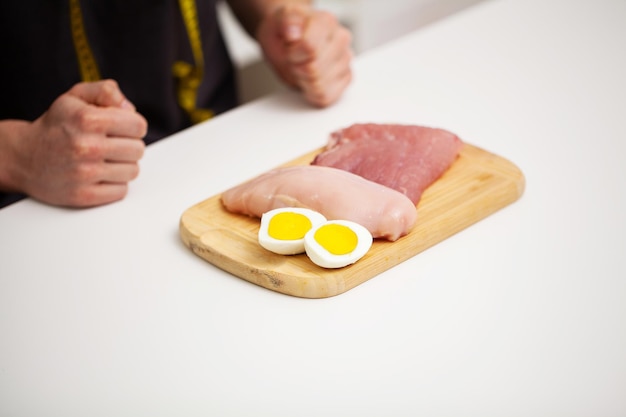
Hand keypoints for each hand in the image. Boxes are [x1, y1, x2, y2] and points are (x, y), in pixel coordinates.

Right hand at [9, 80, 147, 206]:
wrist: (24, 157)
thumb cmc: (56, 126)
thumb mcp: (75, 97)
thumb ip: (106, 92)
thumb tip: (130, 109)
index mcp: (88, 120)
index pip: (138, 126)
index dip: (133, 125)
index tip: (122, 128)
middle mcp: (86, 147)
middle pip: (138, 150)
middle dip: (129, 145)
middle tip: (112, 144)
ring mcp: (85, 174)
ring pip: (132, 171)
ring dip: (123, 166)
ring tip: (105, 159)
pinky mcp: (83, 195)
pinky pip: (121, 191)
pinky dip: (115, 184)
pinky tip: (100, 175)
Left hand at [256, 4, 352, 106]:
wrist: (291, 38)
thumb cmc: (287, 31)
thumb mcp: (278, 21)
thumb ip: (286, 23)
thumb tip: (292, 33)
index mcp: (326, 22)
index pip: (310, 48)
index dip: (293, 54)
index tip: (290, 49)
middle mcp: (341, 39)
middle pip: (314, 70)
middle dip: (297, 68)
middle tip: (295, 59)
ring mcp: (346, 60)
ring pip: (320, 86)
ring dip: (304, 81)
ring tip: (303, 67)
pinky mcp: (346, 78)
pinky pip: (326, 97)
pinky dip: (312, 93)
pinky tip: (310, 79)